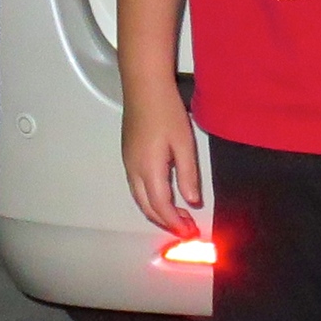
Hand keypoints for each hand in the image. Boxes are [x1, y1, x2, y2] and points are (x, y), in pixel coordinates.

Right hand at [120, 77, 202, 236]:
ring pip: (140, 199)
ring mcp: (128, 164)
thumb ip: (188, 175)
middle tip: (186, 228)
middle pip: (147, 208)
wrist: (144, 88)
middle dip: (166, 222)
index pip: (161, 207)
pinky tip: (164, 196)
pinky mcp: (128, 157)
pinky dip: (150, 200)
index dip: (175, 223)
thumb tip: (192, 200)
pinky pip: (137, 188)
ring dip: (158, 212)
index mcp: (149, 170)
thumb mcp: (184, 143)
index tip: (190, 232)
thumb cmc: (166, 111)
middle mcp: (134, 171)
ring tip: (178, 216)